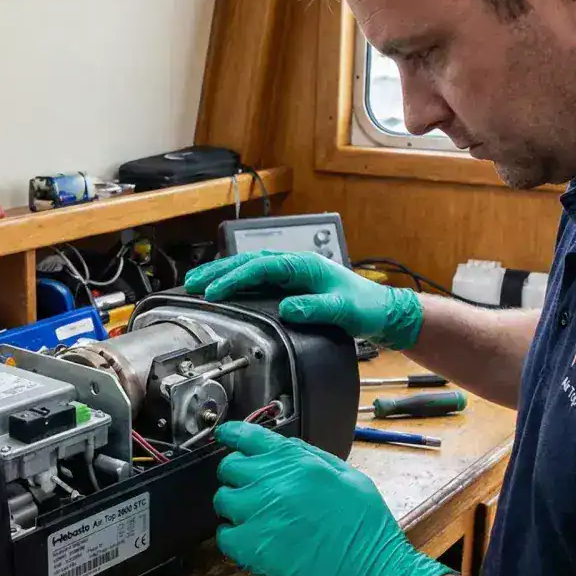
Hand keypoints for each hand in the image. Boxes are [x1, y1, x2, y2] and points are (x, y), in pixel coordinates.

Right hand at [184, 251, 422, 349]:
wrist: (383, 312)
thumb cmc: (366, 308)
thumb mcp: (344, 310)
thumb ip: (317, 309)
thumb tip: (288, 309)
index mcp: (305, 266)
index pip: (262, 267)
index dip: (236, 278)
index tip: (215, 291)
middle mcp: (296, 265)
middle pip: (249, 262)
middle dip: (219, 271)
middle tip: (192, 284)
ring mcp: (294, 274)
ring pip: (251, 268)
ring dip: (224, 274)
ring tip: (198, 285)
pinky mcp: (293, 285)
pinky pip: (258, 279)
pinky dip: (236, 282)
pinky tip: (224, 290)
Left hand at [212, 422, 452, 575]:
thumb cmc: (367, 530)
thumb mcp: (350, 478)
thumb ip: (312, 458)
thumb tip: (285, 447)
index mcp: (297, 462)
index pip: (247, 436)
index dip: (233, 434)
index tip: (226, 436)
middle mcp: (272, 482)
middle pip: (229, 467)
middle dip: (238, 475)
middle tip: (254, 491)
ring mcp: (257, 514)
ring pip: (223, 500)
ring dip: (235, 507)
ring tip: (257, 520)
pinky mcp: (250, 548)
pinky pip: (224, 535)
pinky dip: (234, 538)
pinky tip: (255, 542)